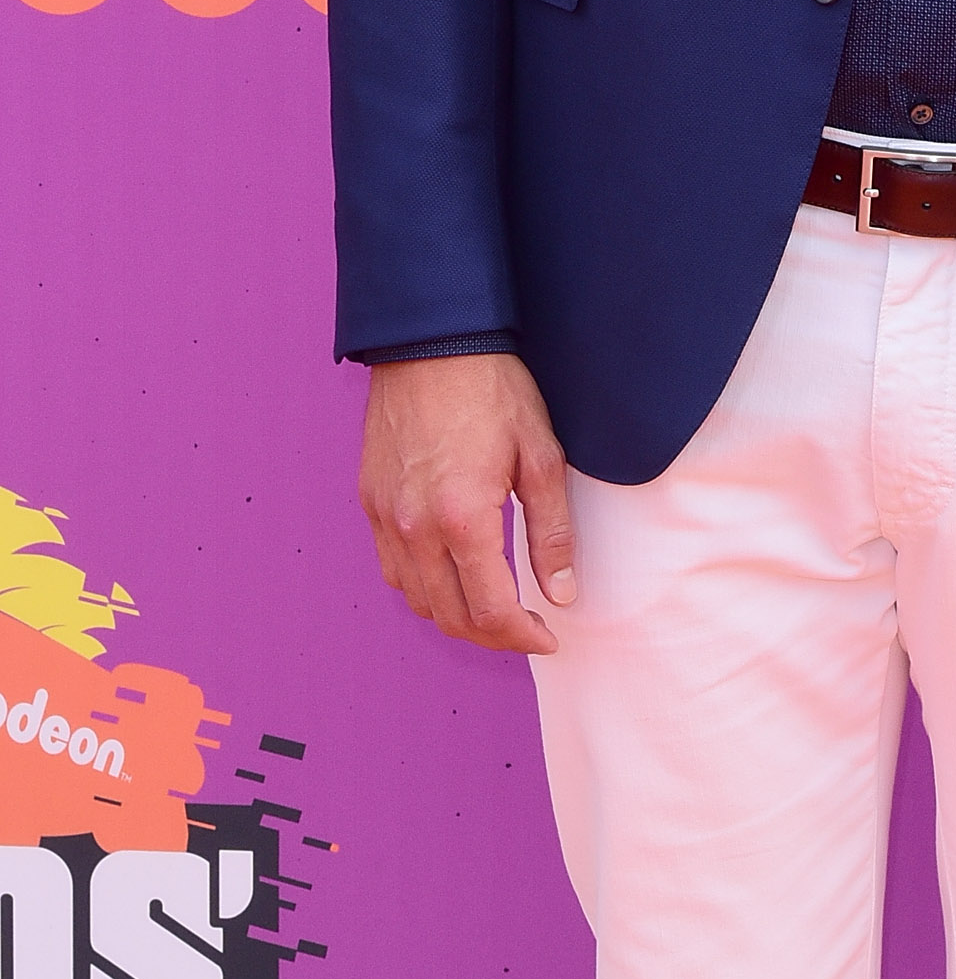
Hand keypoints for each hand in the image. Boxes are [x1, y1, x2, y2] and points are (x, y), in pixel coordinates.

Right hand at [359, 354, 576, 653]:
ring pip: (417, 599)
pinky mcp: (369, 501)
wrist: (432, 341)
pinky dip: (423, 586)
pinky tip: (451, 572)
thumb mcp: (540, 455)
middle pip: (450, 617)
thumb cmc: (493, 389)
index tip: (549, 636)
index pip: (490, 612)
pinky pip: (392, 569)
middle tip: (527, 628)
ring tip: (493, 604)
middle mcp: (414, 528)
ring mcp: (385, 517)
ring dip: (456, 615)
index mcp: (462, 519)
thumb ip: (552, 531)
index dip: (524, 637)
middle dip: (493, 636)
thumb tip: (562, 592)